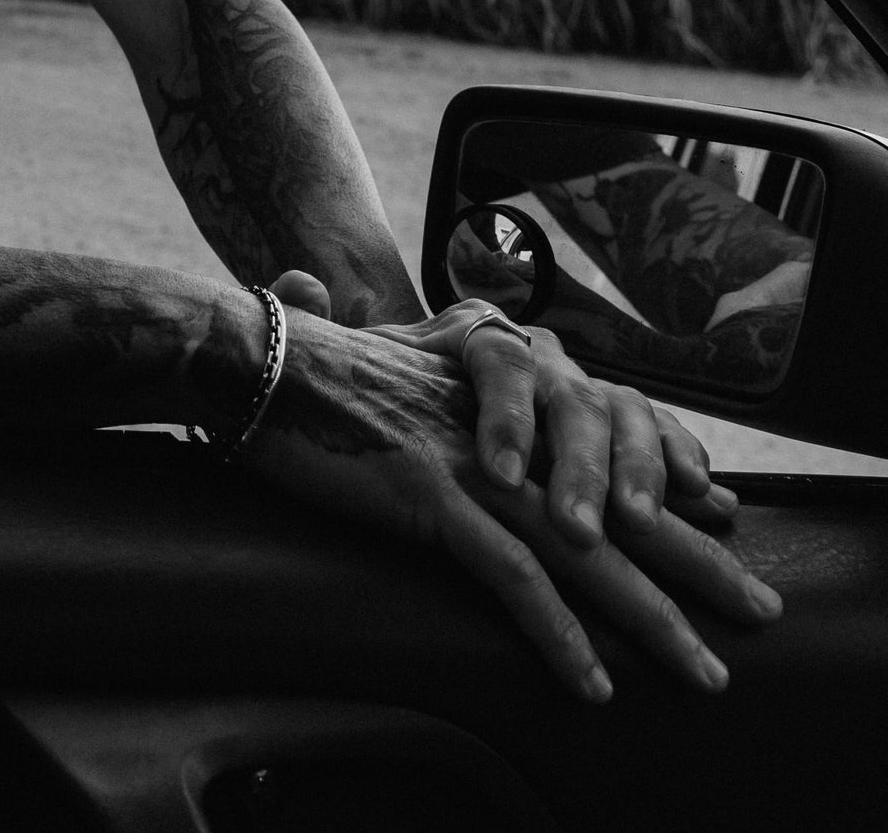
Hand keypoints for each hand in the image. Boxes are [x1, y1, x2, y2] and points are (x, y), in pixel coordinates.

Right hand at [240, 308, 780, 700]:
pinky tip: (591, 682)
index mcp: (491, 404)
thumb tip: (365, 326)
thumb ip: (397, 359)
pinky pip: (509, 577)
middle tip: (759, 608)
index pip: (596, 449)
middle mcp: (494, 432)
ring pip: (582, 551)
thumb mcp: (373, 358)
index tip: (714, 519)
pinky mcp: (427, 495)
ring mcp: (466, 462)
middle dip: (692, 561)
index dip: (658, 489)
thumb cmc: (297, 361)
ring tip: (703, 670)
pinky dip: (556, 633)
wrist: (248, 353)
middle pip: (612, 503)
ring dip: (650, 617)